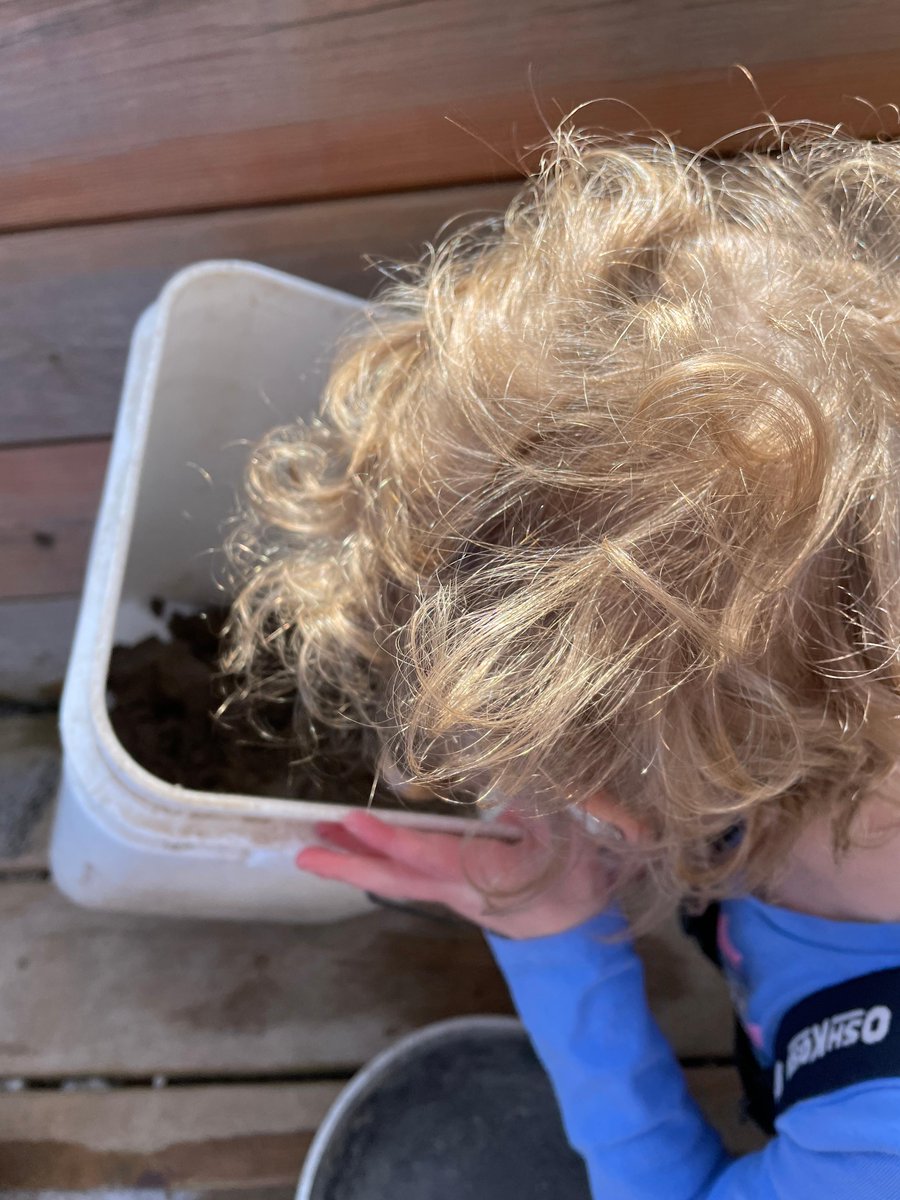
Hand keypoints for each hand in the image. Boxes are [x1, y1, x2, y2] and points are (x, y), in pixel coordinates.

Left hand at [296, 809, 615, 939]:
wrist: (583, 931)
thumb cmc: (580, 878)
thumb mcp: (574, 835)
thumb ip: (537, 810)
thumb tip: (502, 800)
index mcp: (487, 877)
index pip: (429, 856)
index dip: (390, 839)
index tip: (353, 820)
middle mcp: (460, 891)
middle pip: (396, 879)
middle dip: (348, 865)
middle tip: (303, 854)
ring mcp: (455, 895)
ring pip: (399, 878)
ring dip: (358, 860)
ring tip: (319, 841)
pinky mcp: (456, 891)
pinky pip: (410, 877)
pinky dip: (382, 861)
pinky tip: (362, 846)